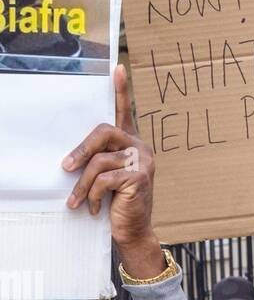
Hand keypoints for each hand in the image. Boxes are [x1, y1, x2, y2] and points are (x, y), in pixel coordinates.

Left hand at [61, 65, 156, 251]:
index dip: (121, 91)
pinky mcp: (139, 177)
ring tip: (77, 201)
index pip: (125, 112)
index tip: (117, 68)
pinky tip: (95, 208)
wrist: (134, 232)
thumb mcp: (107, 178)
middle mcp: (141, 148)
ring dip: (83, 184)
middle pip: (104, 132)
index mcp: (132, 144)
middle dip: (81, 150)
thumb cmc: (118, 205)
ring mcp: (142, 161)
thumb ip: (99, 161)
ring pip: (99, 162)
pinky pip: (105, 179)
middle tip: (65, 168)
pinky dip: (94, 195)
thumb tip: (71, 159)